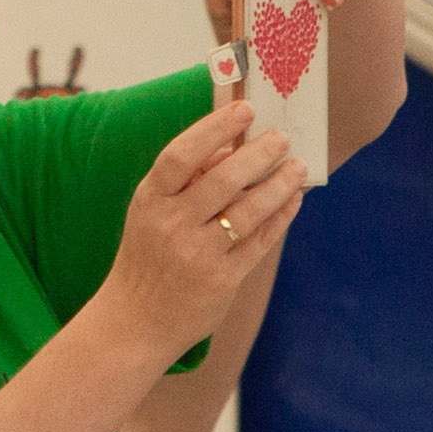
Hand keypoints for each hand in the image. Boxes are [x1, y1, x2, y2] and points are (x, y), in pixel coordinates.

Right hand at [99, 98, 304, 343]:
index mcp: (150, 200)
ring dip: (279, 184)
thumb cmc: (147, 255)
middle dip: (258, 153)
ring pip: (248, 211)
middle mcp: (172, 225)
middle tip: (281, 137)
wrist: (135, 321)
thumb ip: (186, 179)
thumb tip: (232, 145)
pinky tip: (293, 199)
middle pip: (223, 179)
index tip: (245, 110)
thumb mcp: (151, 211)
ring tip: (297, 167)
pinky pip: (259, 242)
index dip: (215, 128)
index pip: (182, 155)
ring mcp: (197, 255)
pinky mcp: (222, 281)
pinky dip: (280, 217)